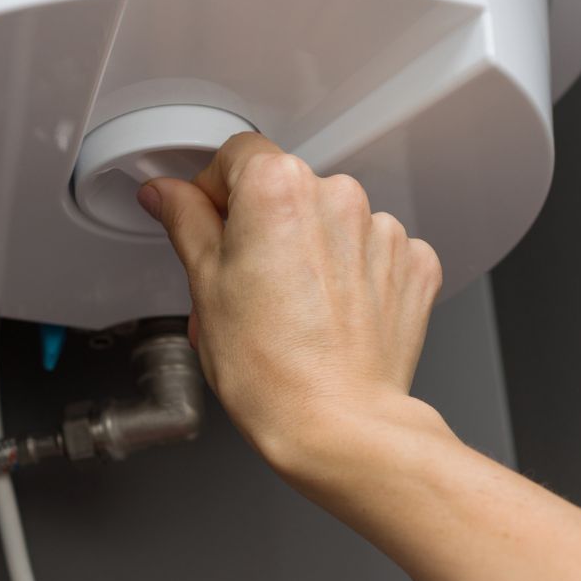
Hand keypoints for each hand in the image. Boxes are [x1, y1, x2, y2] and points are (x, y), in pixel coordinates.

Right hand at [136, 132, 446, 469]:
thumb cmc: (268, 367)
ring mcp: (383, 230)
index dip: (215, 190)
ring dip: (314, 249)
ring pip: (333, 221)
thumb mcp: (204, 285)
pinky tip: (333, 316)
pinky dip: (356, 274)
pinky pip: (375, 252)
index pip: (237, 155)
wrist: (337, 424)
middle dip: (266, 226)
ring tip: (295, 310)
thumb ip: (186, 221)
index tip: (209, 223)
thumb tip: (166, 193)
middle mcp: (337, 195)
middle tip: (247, 284)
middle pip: (288, 190)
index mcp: (277, 188)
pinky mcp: (414, 264)